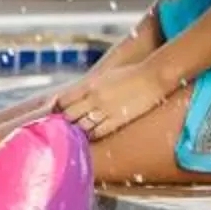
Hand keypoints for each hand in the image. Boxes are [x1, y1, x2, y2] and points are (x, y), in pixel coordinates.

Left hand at [55, 64, 173, 140]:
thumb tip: (77, 95)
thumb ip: (89, 86)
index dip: (58, 109)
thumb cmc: (129, 74)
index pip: (64, 100)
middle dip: (65, 121)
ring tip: (76, 134)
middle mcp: (94, 98)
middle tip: (64, 127)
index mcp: (89, 85)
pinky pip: (98, 132)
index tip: (58, 114)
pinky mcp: (118, 119)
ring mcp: (106, 110)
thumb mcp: (103, 76)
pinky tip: (91, 135)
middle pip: (69, 115)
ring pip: (82, 126)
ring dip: (77, 130)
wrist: (152, 76)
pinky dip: (92, 135)